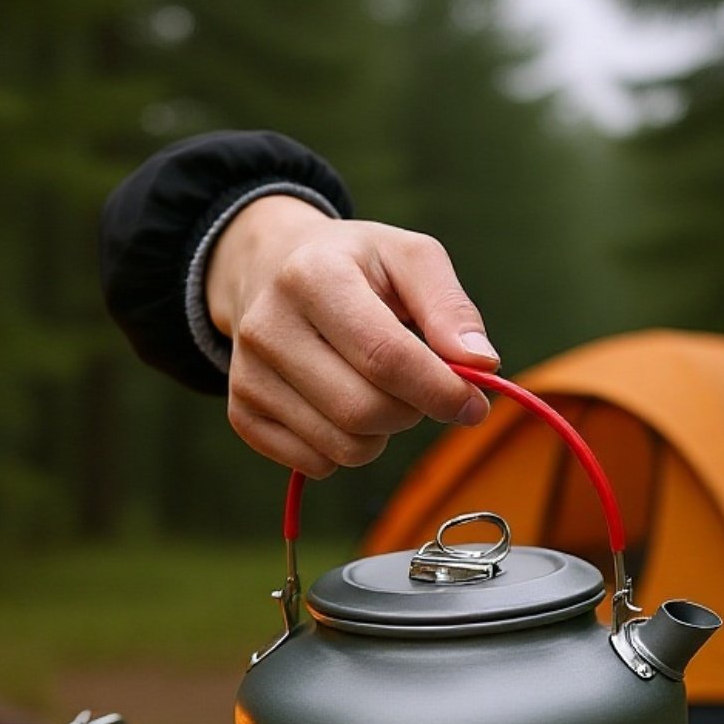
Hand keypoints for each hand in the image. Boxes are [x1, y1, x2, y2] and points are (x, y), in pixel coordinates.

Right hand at [205, 195, 498, 477]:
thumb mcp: (408, 258)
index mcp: (312, 277)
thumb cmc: (353, 266)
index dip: (439, 390)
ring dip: (381, 435)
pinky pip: (315, 465)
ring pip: (342, 447)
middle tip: (419, 389)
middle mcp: (268, 327)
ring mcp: (248, 375)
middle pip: (364, 411)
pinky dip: (344, 449)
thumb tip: (481, 364)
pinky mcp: (242, 414)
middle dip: (411, 412)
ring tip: (377, 393)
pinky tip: (340, 408)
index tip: (472, 403)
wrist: (268, 269)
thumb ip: (450, 306)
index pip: (385, 357)